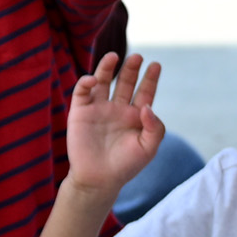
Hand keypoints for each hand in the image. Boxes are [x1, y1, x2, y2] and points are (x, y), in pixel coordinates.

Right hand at [66, 53, 165, 195]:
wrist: (98, 180)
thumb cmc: (126, 166)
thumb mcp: (149, 148)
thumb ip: (155, 126)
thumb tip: (147, 105)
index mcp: (135, 116)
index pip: (144, 92)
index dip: (150, 78)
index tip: (156, 65)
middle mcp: (117, 109)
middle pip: (125, 82)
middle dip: (131, 69)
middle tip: (137, 56)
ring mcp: (98, 110)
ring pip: (102, 82)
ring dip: (106, 68)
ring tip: (113, 56)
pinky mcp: (80, 113)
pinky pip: (82, 93)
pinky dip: (85, 83)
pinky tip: (92, 79)